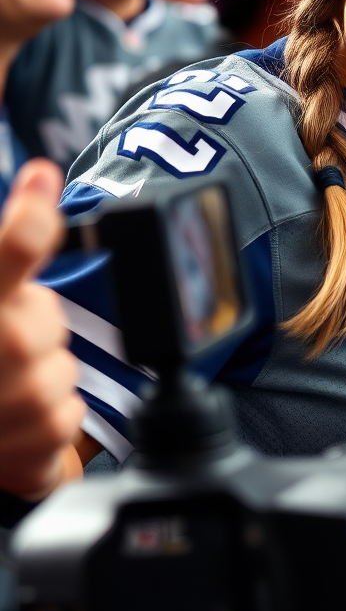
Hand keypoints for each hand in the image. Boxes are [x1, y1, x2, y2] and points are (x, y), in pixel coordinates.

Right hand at [0, 160, 83, 499]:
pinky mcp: (42, 435)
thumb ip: (8, 258)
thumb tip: (41, 175)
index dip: (29, 216)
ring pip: (62, 362)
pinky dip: (49, 414)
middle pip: (46, 315)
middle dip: (27, 328)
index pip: (10, 250)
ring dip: (38, 374)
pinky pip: (72, 406)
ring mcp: (16, 398)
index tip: (42, 177)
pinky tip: (11, 426)